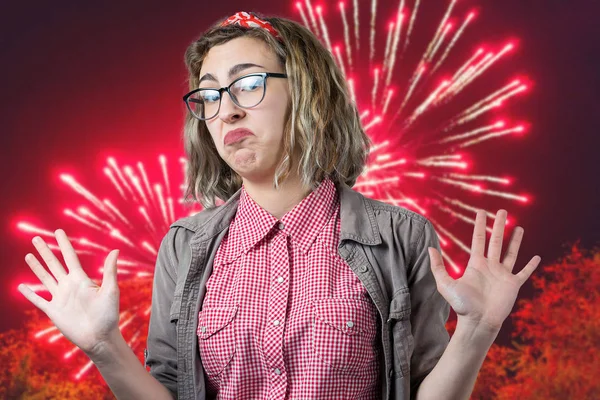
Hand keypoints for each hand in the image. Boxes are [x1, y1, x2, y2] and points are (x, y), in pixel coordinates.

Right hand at [18, 229, 120, 355]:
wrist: (99, 337)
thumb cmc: (108, 315)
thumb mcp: (110, 290)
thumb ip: (110, 270)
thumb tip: (115, 250)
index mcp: (81, 280)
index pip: (70, 257)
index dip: (64, 244)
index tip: (58, 231)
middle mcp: (69, 286)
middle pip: (54, 264)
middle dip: (45, 251)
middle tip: (36, 238)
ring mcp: (60, 298)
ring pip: (44, 278)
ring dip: (36, 267)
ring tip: (28, 255)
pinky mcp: (53, 311)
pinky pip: (38, 300)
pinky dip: (29, 294)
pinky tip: (21, 287)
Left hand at [427, 209, 541, 331]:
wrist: (478, 322)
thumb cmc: (461, 305)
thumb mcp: (445, 284)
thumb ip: (438, 267)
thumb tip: (429, 248)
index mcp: (476, 264)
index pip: (479, 239)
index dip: (480, 225)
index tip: (481, 212)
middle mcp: (490, 267)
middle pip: (496, 241)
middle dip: (498, 225)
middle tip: (502, 211)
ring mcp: (502, 275)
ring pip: (511, 253)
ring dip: (515, 240)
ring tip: (518, 227)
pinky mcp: (513, 285)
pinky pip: (523, 273)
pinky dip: (531, 266)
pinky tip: (537, 257)